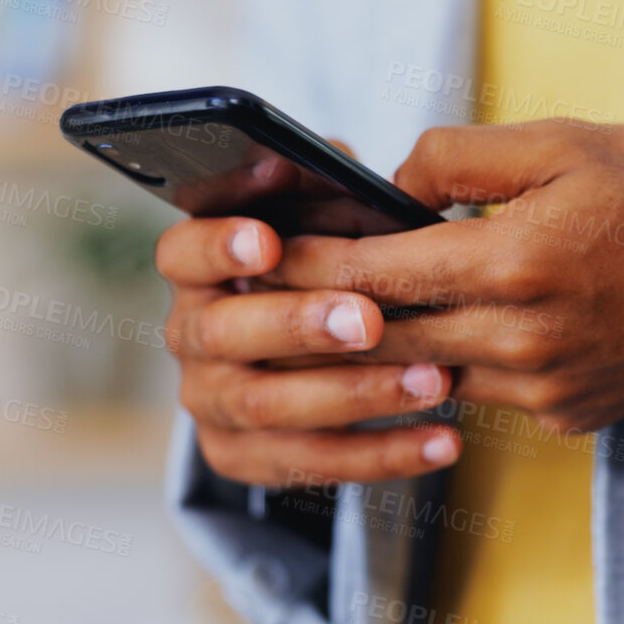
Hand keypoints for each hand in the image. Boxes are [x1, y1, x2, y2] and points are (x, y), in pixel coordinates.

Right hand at [156, 216, 460, 486]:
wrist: (298, 357)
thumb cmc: (319, 265)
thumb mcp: (315, 219)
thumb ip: (318, 190)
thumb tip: (332, 160)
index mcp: (196, 269)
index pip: (182, 253)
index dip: (219, 247)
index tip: (268, 239)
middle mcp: (191, 336)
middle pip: (225, 333)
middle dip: (300, 325)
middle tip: (369, 320)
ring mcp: (211, 401)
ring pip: (269, 406)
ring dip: (355, 393)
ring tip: (433, 380)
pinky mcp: (241, 457)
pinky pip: (309, 463)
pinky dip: (381, 455)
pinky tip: (442, 439)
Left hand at [263, 120, 623, 432]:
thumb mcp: (565, 143)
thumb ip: (459, 158)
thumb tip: (387, 185)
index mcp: (511, 264)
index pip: (369, 272)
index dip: (300, 263)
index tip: (249, 253)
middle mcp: (518, 341)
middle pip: (379, 339)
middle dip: (312, 318)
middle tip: (252, 297)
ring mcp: (541, 390)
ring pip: (421, 376)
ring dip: (370, 353)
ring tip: (315, 321)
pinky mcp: (564, 418)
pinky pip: (478, 395)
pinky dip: (443, 369)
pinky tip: (414, 344)